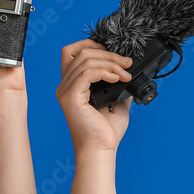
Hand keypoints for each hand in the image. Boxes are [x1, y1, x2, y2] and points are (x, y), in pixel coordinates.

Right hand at [56, 39, 132, 154]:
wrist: (102, 150)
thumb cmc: (106, 131)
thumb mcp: (115, 100)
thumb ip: (118, 84)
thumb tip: (129, 70)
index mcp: (72, 85)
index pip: (71, 52)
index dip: (90, 44)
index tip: (112, 52)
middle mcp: (64, 86)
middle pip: (81, 52)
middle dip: (108, 53)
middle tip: (127, 63)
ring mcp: (66, 91)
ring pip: (85, 60)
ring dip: (110, 63)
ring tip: (125, 73)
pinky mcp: (71, 97)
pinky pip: (87, 73)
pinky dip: (104, 71)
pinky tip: (116, 79)